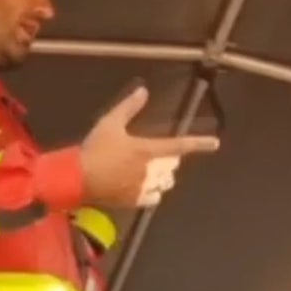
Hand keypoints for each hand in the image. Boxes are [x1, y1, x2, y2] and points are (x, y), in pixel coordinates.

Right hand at [79, 86, 219, 208]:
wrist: (75, 178)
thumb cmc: (93, 149)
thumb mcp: (109, 123)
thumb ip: (128, 107)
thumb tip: (143, 90)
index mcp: (147, 149)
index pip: (179, 146)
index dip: (199, 143)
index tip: (215, 143)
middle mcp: (150, 170)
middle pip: (172, 166)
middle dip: (167, 161)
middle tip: (154, 157)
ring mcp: (143, 186)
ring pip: (164, 183)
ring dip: (161, 177)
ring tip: (150, 173)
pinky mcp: (133, 200)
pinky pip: (153, 198)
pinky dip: (152, 193)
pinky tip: (143, 189)